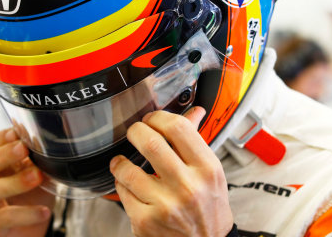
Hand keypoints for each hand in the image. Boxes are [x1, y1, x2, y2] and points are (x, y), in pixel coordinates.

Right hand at [0, 128, 53, 236]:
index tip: (16, 133)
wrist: (33, 228)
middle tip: (24, 149)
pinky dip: (25, 214)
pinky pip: (2, 219)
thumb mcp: (38, 171)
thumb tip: (47, 138)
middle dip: (3, 154)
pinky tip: (43, 211)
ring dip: (14, 181)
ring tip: (37, 176)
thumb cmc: (33, 196)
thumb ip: (37, 156)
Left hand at [110, 107, 233, 236]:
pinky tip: (128, 184)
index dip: (158, 117)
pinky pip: (122, 191)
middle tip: (134, 133)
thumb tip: (194, 111)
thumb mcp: (210, 173)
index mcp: (206, 169)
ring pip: (128, 168)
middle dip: (136, 131)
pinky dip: (121, 183)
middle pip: (150, 142)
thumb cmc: (209, 208)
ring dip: (121, 161)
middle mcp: (187, 187)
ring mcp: (165, 206)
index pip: (178, 128)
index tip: (152, 120)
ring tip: (123, 161)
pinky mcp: (145, 221)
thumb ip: (196, 141)